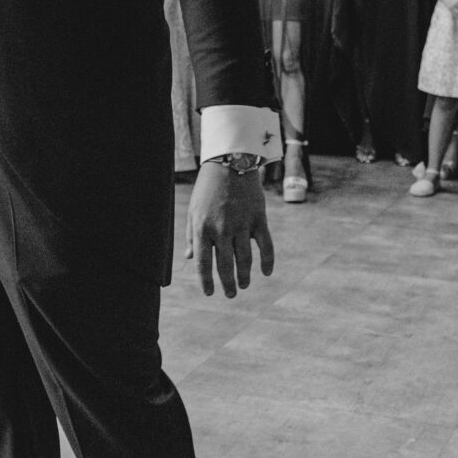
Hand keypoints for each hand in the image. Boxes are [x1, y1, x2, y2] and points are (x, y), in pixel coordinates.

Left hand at [187, 163, 273, 298]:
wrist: (230, 163)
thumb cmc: (208, 189)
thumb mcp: (194, 211)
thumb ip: (191, 235)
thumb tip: (190, 258)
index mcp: (202, 229)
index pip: (203, 263)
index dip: (206, 282)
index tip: (209, 293)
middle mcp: (221, 230)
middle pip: (225, 266)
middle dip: (228, 284)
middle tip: (231, 294)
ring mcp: (241, 225)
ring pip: (244, 260)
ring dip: (245, 277)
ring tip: (243, 285)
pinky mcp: (258, 219)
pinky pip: (265, 246)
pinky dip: (267, 261)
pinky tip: (266, 272)